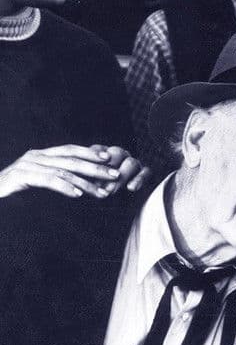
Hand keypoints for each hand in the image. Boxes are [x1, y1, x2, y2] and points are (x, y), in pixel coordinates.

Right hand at [0, 144, 148, 199]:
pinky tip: (77, 194)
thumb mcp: (36, 182)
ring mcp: (26, 165)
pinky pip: (46, 180)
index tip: (111, 158)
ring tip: (102, 192)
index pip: (70, 150)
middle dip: (95, 167)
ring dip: (85, 182)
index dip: (91, 153)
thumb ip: (55, 178)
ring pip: (62, 170)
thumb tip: (82, 185)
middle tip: (115, 175)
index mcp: (40, 155)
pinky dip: (64, 186)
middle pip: (71, 159)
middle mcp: (34, 156)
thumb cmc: (12, 192)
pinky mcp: (19, 177)